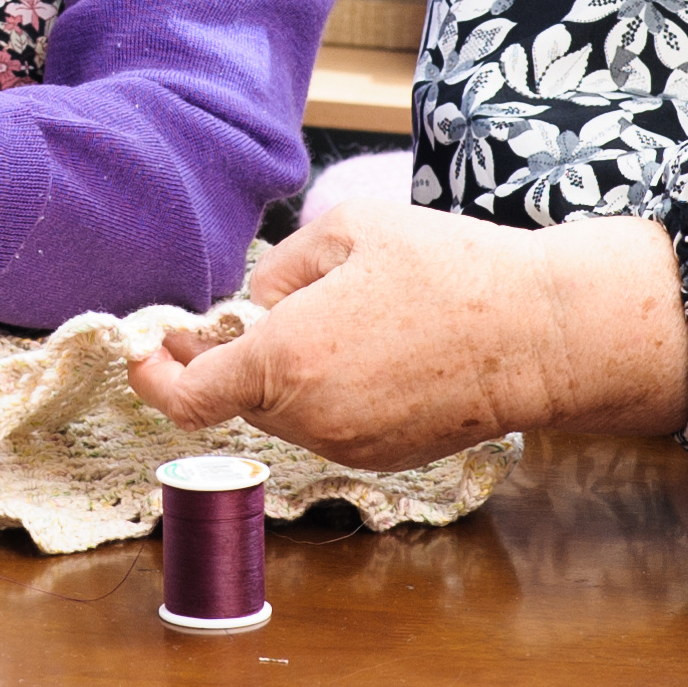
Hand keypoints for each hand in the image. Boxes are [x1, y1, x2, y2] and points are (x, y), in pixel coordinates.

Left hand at [125, 202, 687, 468]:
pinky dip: (326, 392)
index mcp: (285, 362)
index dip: (154, 373)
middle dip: (228, 358)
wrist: (539, 334)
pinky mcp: (383, 457)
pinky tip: (372, 350)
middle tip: (251, 309)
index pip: (184, 395)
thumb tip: (255, 306)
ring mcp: (347, 446)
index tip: (148, 346)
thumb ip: (279, 269)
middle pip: (235, 397)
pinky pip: (328, 424)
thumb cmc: (448, 270)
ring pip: (282, 412)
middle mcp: (308, 418)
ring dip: (283, 374)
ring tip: (337, 319)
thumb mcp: (348, 229)